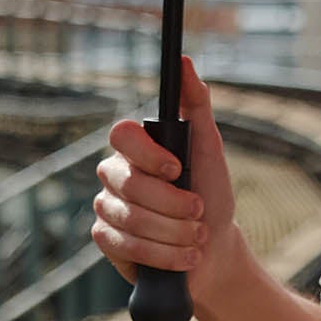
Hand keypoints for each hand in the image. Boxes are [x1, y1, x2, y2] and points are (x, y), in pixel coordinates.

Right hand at [93, 57, 242, 305]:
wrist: (214, 251)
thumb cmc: (211, 194)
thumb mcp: (209, 147)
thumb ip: (196, 104)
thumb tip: (184, 62)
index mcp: (136, 147)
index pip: (122, 135)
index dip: (148, 153)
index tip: (178, 169)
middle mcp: (115, 173)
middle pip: (131, 184)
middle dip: (174, 205)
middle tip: (199, 212)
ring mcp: (107, 206)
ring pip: (131, 218)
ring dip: (174, 233)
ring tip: (197, 238)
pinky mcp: (106, 239)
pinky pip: (125, 245)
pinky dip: (163, 254)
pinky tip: (183, 257)